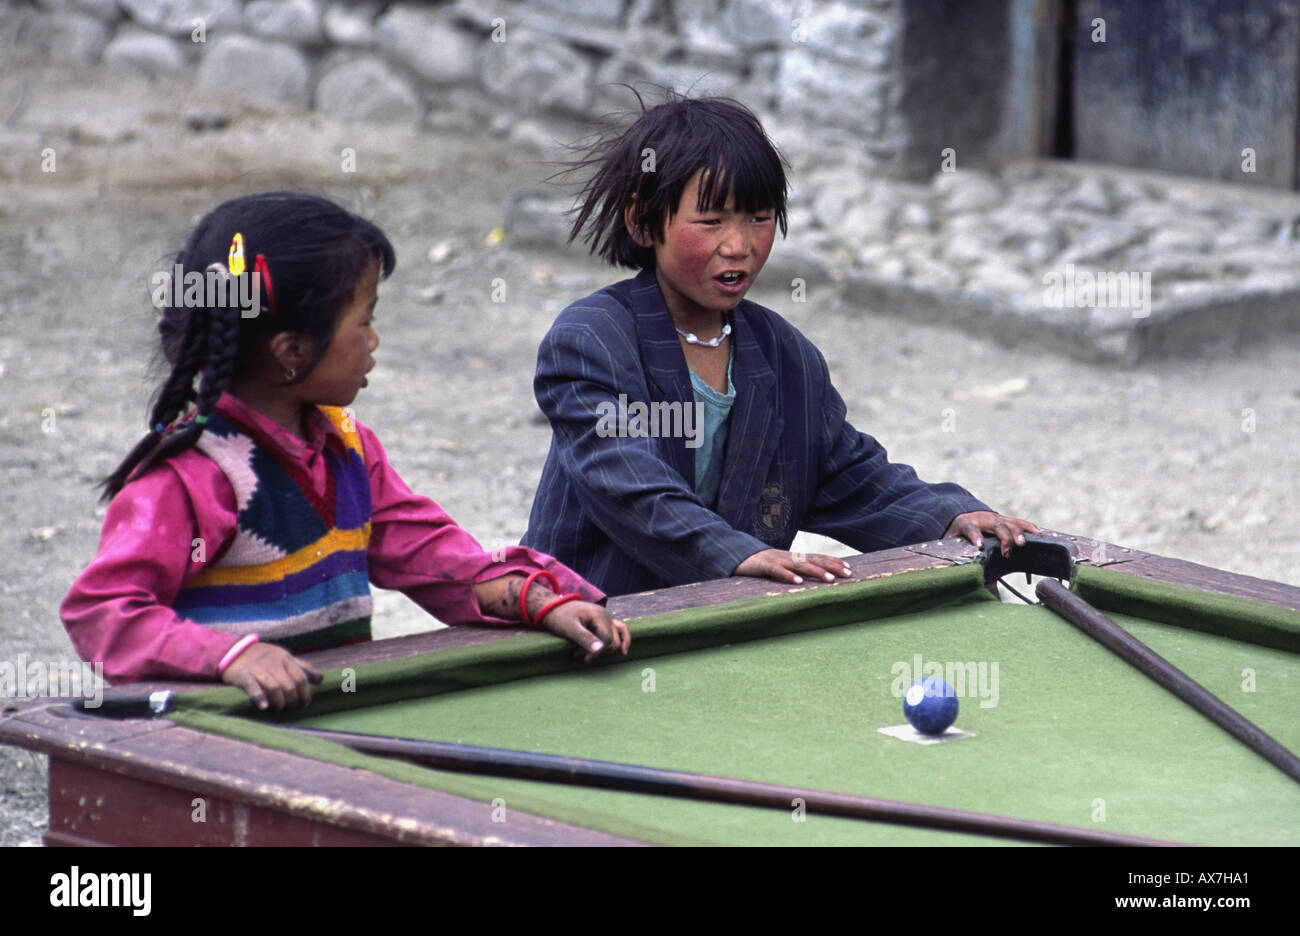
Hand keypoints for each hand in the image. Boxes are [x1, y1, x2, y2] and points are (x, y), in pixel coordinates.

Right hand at [221, 642, 322, 710]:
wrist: (235, 651)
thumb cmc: (265, 657)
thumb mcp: (285, 657)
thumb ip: (302, 668)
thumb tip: (320, 679)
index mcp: (286, 659)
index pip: (301, 679)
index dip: (305, 694)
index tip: (304, 703)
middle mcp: (274, 664)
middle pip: (289, 686)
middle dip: (292, 700)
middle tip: (291, 708)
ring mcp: (258, 669)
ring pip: (274, 688)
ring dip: (279, 702)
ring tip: (279, 709)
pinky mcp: (244, 676)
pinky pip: (253, 687)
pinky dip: (259, 698)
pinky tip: (264, 707)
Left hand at [540, 602, 630, 661]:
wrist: (553, 608)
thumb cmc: (560, 618)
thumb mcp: (570, 629)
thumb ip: (585, 638)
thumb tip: (599, 649)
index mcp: (600, 615)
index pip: (608, 639)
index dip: (599, 652)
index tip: (585, 659)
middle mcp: (607, 616)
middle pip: (613, 641)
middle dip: (598, 651)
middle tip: (577, 654)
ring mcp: (606, 618)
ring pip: (616, 638)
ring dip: (603, 649)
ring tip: (585, 654)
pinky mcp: (604, 622)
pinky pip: (618, 631)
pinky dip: (620, 641)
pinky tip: (623, 652)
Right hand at [734, 549, 852, 585]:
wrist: (733, 554)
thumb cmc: (757, 565)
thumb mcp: (778, 567)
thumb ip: (792, 571)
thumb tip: (808, 582)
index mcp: (792, 557)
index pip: (817, 557)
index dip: (833, 562)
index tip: (849, 569)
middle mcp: (788, 556)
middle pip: (814, 560)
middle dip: (832, 567)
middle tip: (848, 574)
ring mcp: (776, 559)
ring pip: (799, 565)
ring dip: (816, 572)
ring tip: (831, 580)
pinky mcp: (762, 565)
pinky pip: (777, 571)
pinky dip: (788, 576)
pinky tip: (798, 583)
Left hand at [944, 511, 1039, 556]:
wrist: (962, 516)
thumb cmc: (958, 535)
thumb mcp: (954, 544)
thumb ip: (959, 558)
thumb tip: (967, 581)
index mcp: (966, 524)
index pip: (970, 529)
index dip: (975, 537)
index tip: (980, 546)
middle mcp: (982, 519)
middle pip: (995, 526)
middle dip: (1003, 538)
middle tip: (1007, 553)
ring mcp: (996, 518)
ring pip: (1009, 523)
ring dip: (1017, 534)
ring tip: (1023, 544)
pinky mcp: (1005, 519)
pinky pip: (1019, 522)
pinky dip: (1029, 528)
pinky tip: (1039, 533)